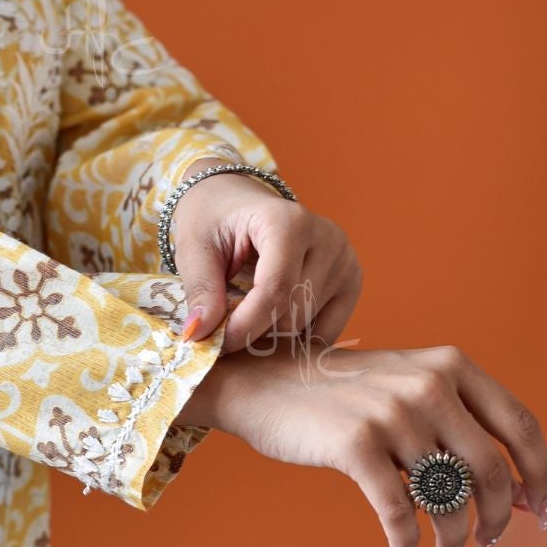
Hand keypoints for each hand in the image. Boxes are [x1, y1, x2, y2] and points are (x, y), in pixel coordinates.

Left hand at [170, 157, 362, 356]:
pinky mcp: (352, 280)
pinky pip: (326, 333)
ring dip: (272, 335)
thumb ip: (201, 290)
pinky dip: (295, 337)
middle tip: (224, 324)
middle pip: (292, 314)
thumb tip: (200, 334)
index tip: (215, 345)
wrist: (238, 202)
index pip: (275, 290)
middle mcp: (327, 238)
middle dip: (253, 331)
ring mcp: (345, 260)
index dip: (244, 326)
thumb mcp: (194, 248)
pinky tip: (273, 318)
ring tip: (246, 311)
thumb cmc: (215, 221)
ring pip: (307, 328)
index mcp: (288, 220)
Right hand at [196, 338, 546, 546]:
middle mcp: (428, 383)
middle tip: (486, 542)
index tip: (540, 512)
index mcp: (450, 364)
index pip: (520, 426)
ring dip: (453, 536)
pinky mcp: (355, 443)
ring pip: (448, 497)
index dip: (539, 475)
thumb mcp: (407, 387)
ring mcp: (392, 412)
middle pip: (491, 470)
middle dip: (497, 518)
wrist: (262, 383)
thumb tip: (522, 495)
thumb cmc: (341, 394)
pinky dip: (407, 539)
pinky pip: (399, 511)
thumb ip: (460, 425)